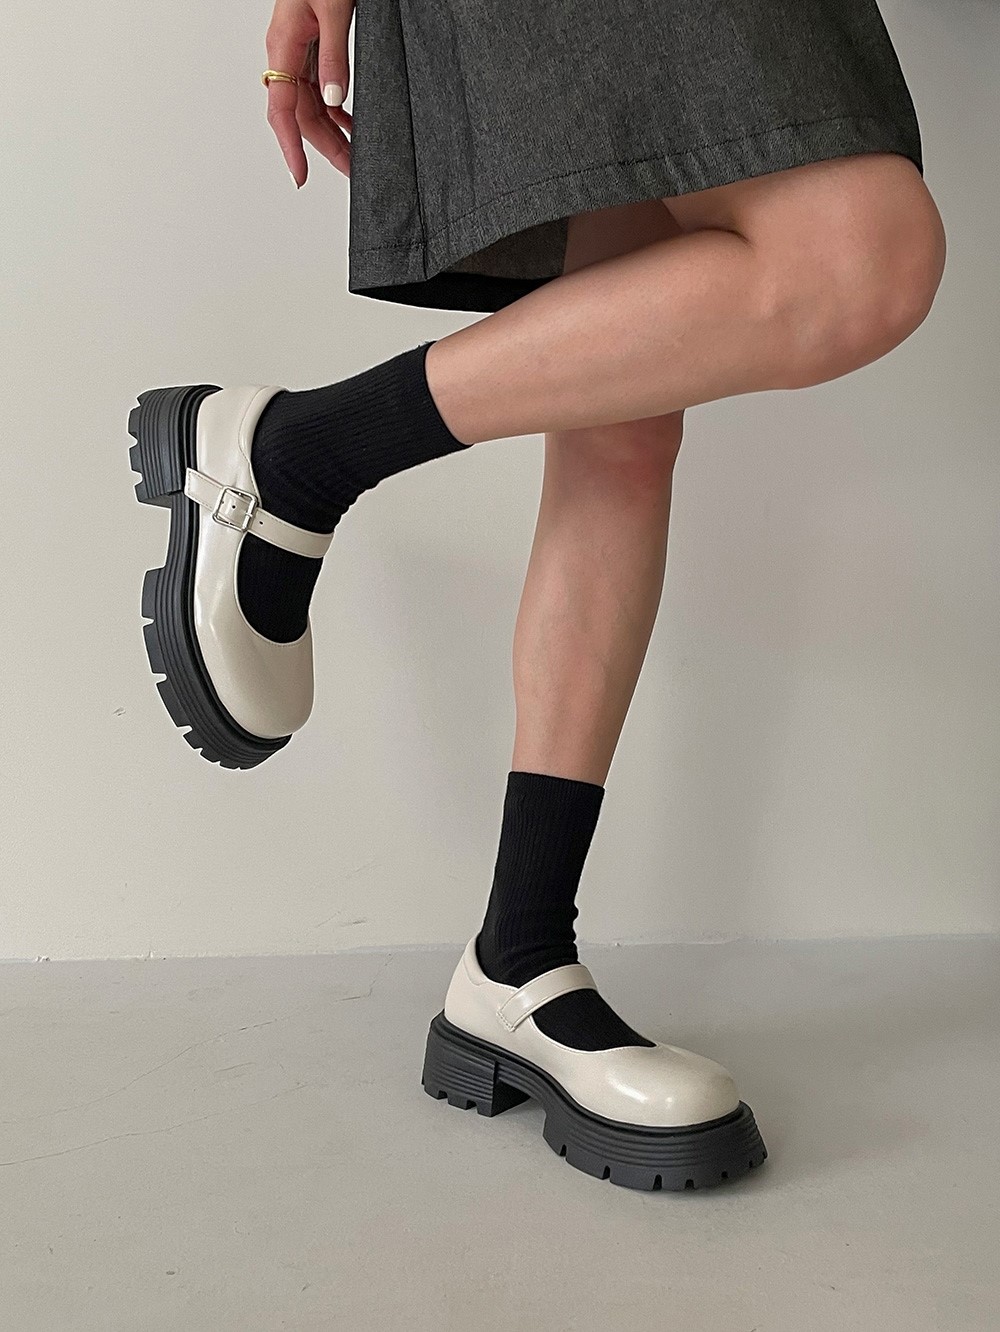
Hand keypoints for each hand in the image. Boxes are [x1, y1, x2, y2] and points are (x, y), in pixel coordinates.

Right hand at [264, 0, 354, 186]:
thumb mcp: (333, 11)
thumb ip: (334, 57)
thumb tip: (335, 101)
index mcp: (282, 46)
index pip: (283, 111)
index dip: (291, 147)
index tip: (300, 177)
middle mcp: (286, 53)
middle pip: (301, 115)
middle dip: (326, 147)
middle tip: (352, 172)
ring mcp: (298, 51)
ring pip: (311, 105)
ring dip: (333, 131)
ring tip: (356, 156)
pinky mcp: (311, 46)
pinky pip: (319, 88)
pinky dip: (336, 110)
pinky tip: (351, 123)